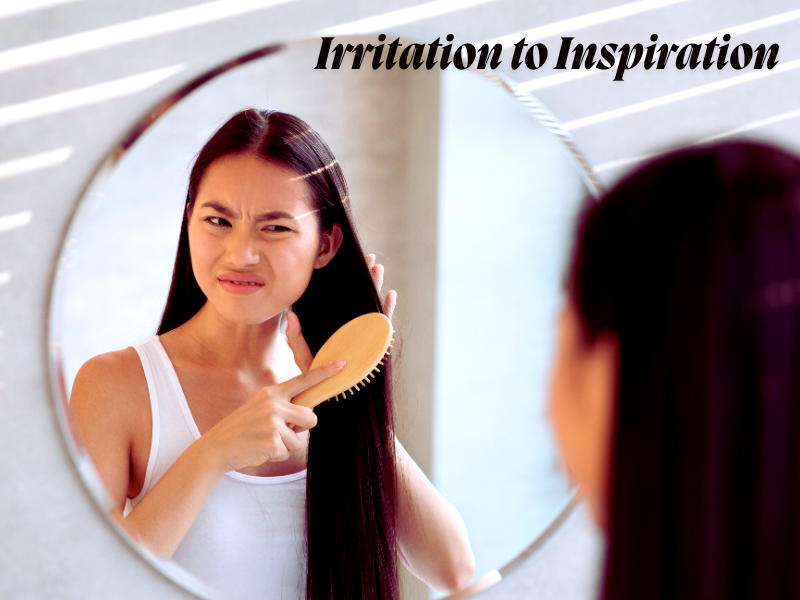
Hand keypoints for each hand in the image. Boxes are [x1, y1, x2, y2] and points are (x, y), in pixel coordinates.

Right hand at [200, 360, 344, 471]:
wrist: (216, 447)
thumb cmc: (242, 429)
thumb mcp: (260, 408)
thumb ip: (282, 406)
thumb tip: (308, 412)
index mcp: (272, 393)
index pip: (303, 380)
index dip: (324, 372)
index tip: (342, 364)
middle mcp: (274, 404)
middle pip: (312, 418)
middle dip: (302, 429)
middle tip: (281, 432)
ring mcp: (273, 422)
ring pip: (299, 440)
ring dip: (285, 446)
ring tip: (264, 441)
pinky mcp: (273, 441)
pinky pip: (288, 452)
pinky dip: (276, 456)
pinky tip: (261, 450)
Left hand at [285, 253, 395, 373]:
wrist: (333, 396)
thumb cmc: (317, 377)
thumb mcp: (303, 356)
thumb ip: (296, 338)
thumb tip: (292, 315)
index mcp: (334, 324)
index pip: (339, 298)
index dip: (343, 281)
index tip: (344, 262)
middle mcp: (350, 325)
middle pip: (358, 295)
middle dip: (364, 276)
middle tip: (368, 258)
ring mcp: (364, 332)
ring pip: (372, 304)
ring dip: (376, 285)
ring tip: (378, 269)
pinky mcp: (375, 343)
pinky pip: (384, 324)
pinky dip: (388, 309)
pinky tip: (390, 295)